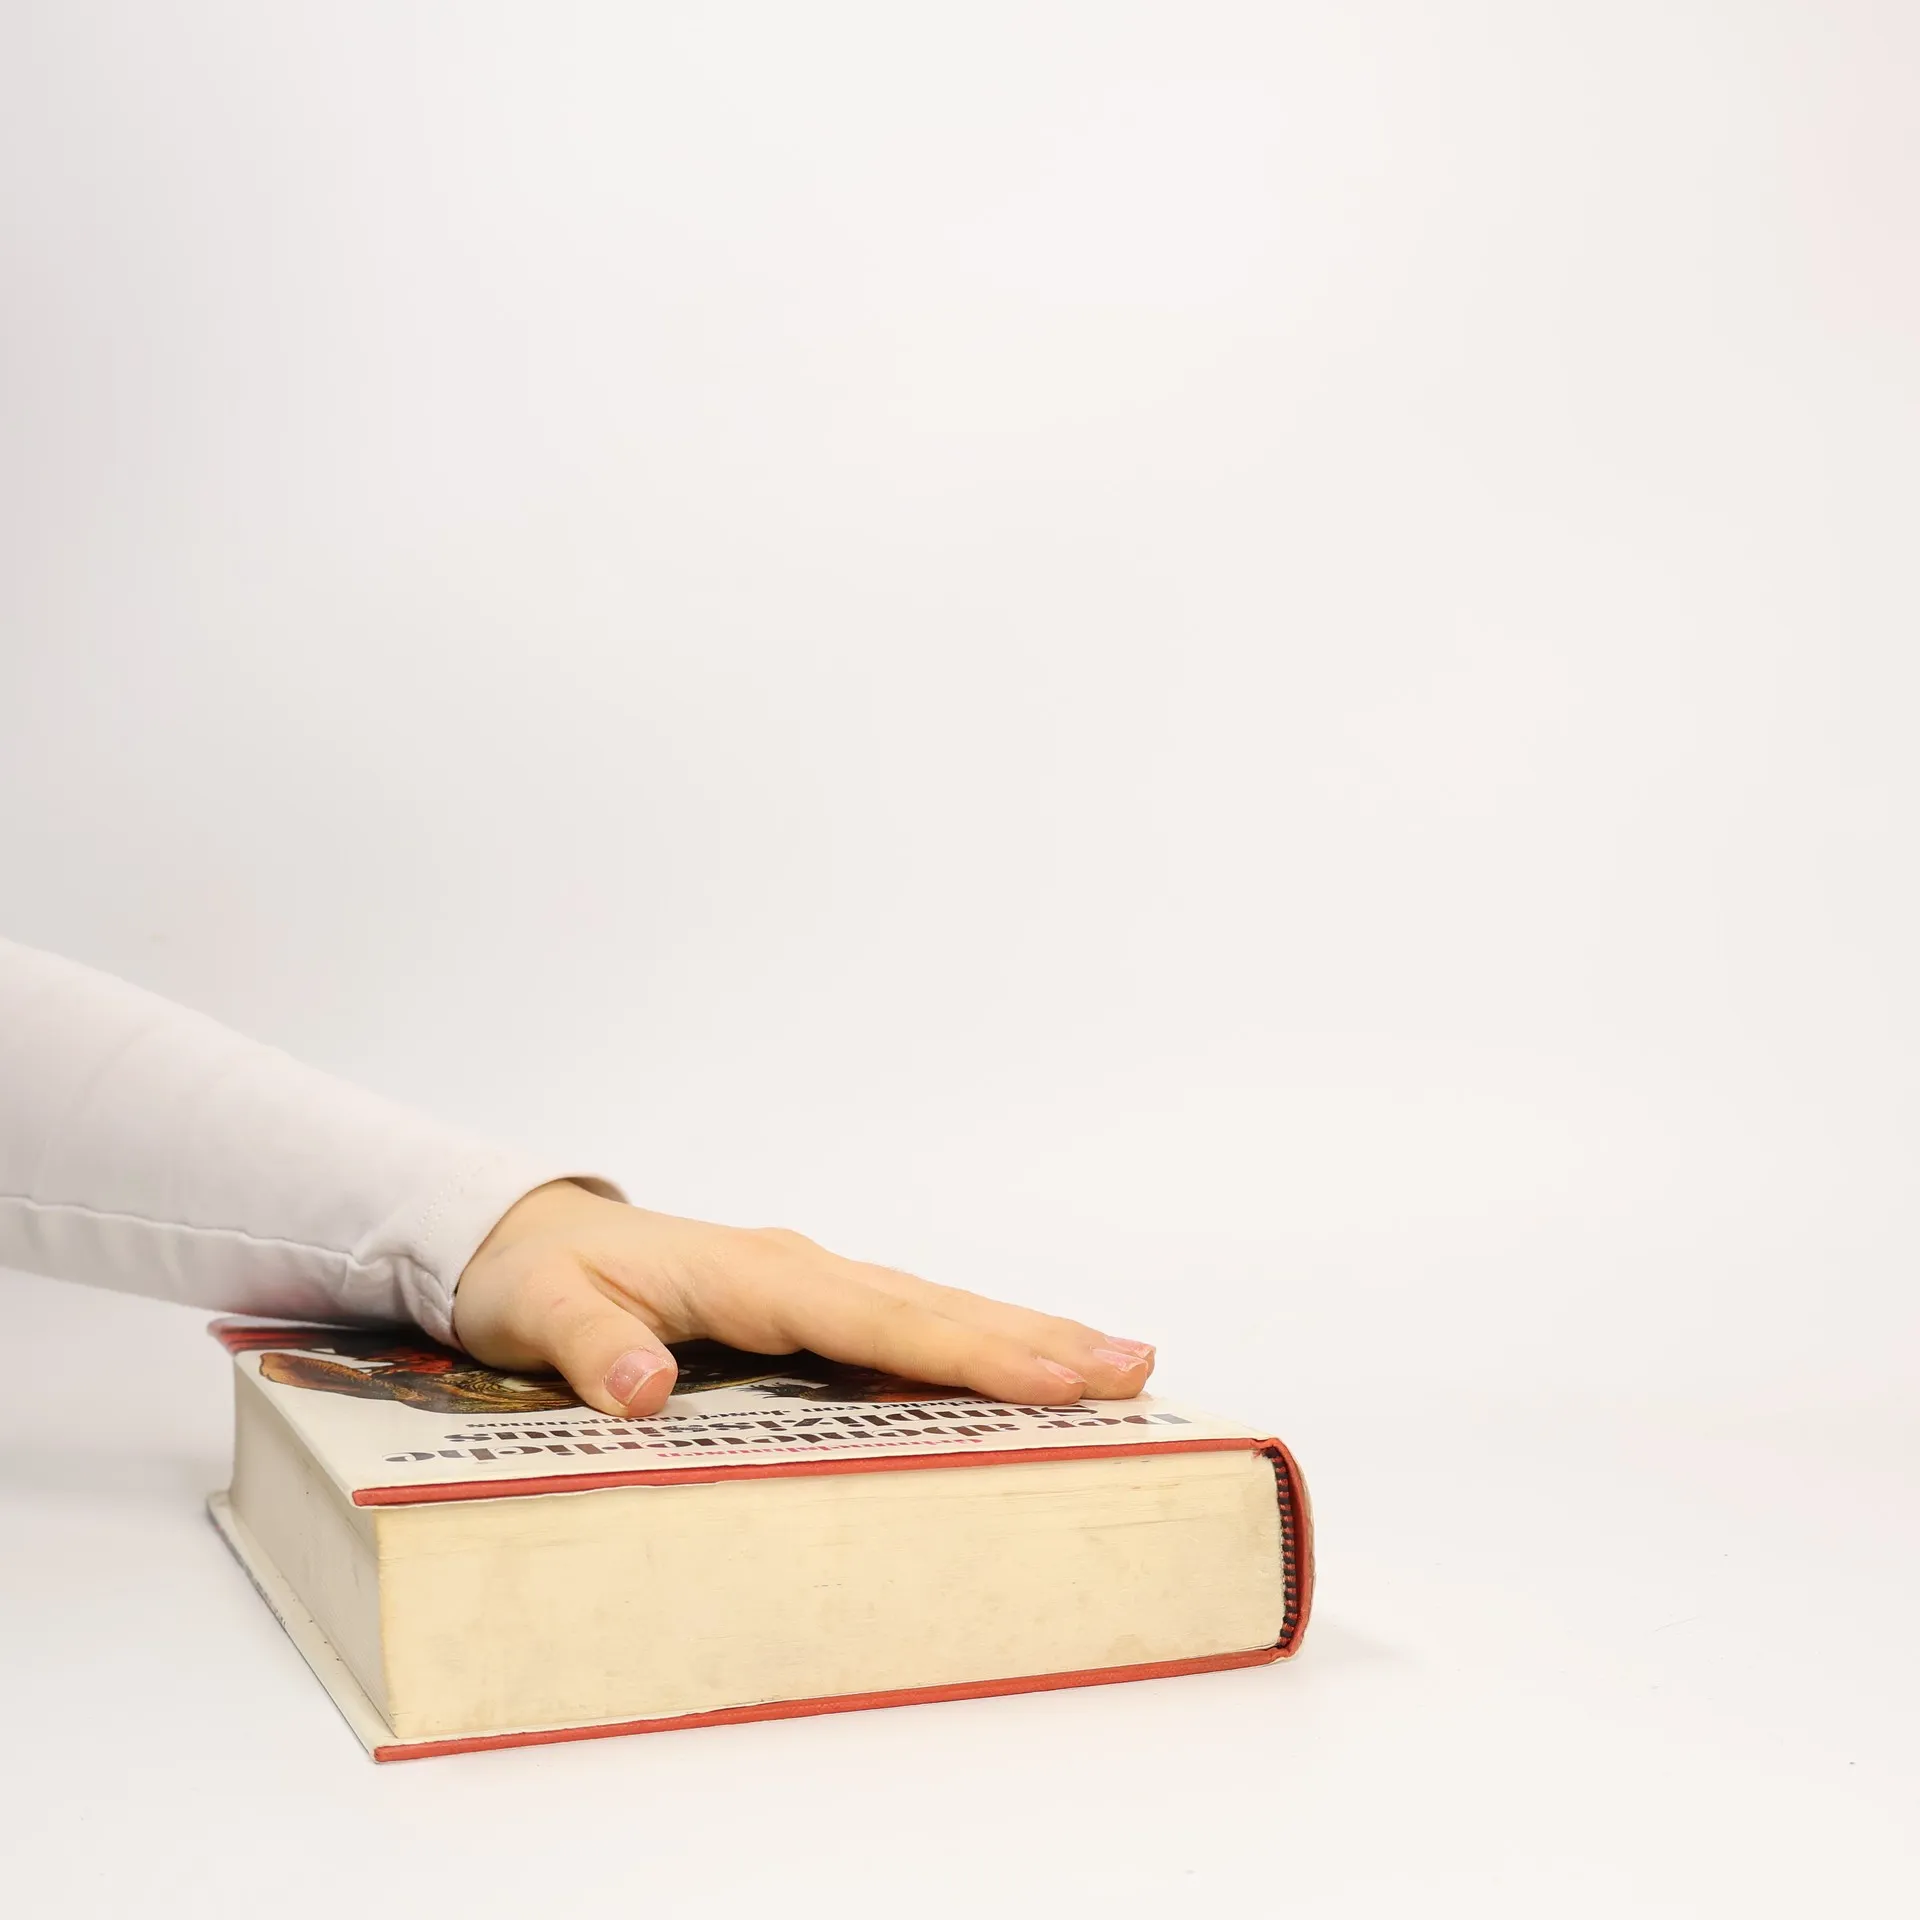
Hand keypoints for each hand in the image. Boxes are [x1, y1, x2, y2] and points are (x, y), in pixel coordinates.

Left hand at [452, 1181, 1156, 1417]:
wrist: (526, 1236)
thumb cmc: (539, 1277)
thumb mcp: (543, 1310)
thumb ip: (593, 1345)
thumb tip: (643, 1387)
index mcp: (753, 1273)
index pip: (876, 1319)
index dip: (965, 1351)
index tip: (1050, 1378)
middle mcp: (799, 1268)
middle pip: (933, 1306)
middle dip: (1033, 1338)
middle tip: (1135, 1368)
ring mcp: (811, 1281)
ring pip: (934, 1308)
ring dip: (1023, 1335)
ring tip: (1119, 1363)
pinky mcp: (809, 1303)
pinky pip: (908, 1324)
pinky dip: (976, 1342)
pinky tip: (1023, 1366)